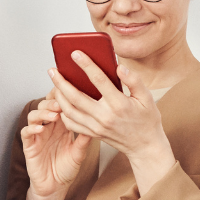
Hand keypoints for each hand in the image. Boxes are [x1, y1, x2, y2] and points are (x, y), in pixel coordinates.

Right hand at [19, 89, 90, 199]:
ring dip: (43, 113)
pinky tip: (40, 129)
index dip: (62, 96)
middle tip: (62, 102)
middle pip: (45, 105)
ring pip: (34, 115)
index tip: (70, 91)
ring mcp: (38, 135)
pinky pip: (26, 132)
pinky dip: (32, 128)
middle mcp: (48, 127)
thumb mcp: (80, 152)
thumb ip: (85, 138)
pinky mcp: (29, 145)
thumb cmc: (67, 168)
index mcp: (61, 125)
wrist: (56, 187)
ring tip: (54, 115)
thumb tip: (97, 122)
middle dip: (52, 101)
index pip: (59, 104)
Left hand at [45, 54, 172, 188]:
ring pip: (69, 110)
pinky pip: (71, 123)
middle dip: (61, 82)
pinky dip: (63, 112)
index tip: (75, 53)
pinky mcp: (92, 134)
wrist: (145, 146)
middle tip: (52, 70)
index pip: (99, 80)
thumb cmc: (147, 119)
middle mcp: (104, 116)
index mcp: (119, 104)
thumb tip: (119, 66)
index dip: (86, 65)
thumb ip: (134, 81)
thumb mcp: (147, 98)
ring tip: (54, 84)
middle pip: (76, 96)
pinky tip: (61, 102)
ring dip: (58, 96)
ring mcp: (96, 127)